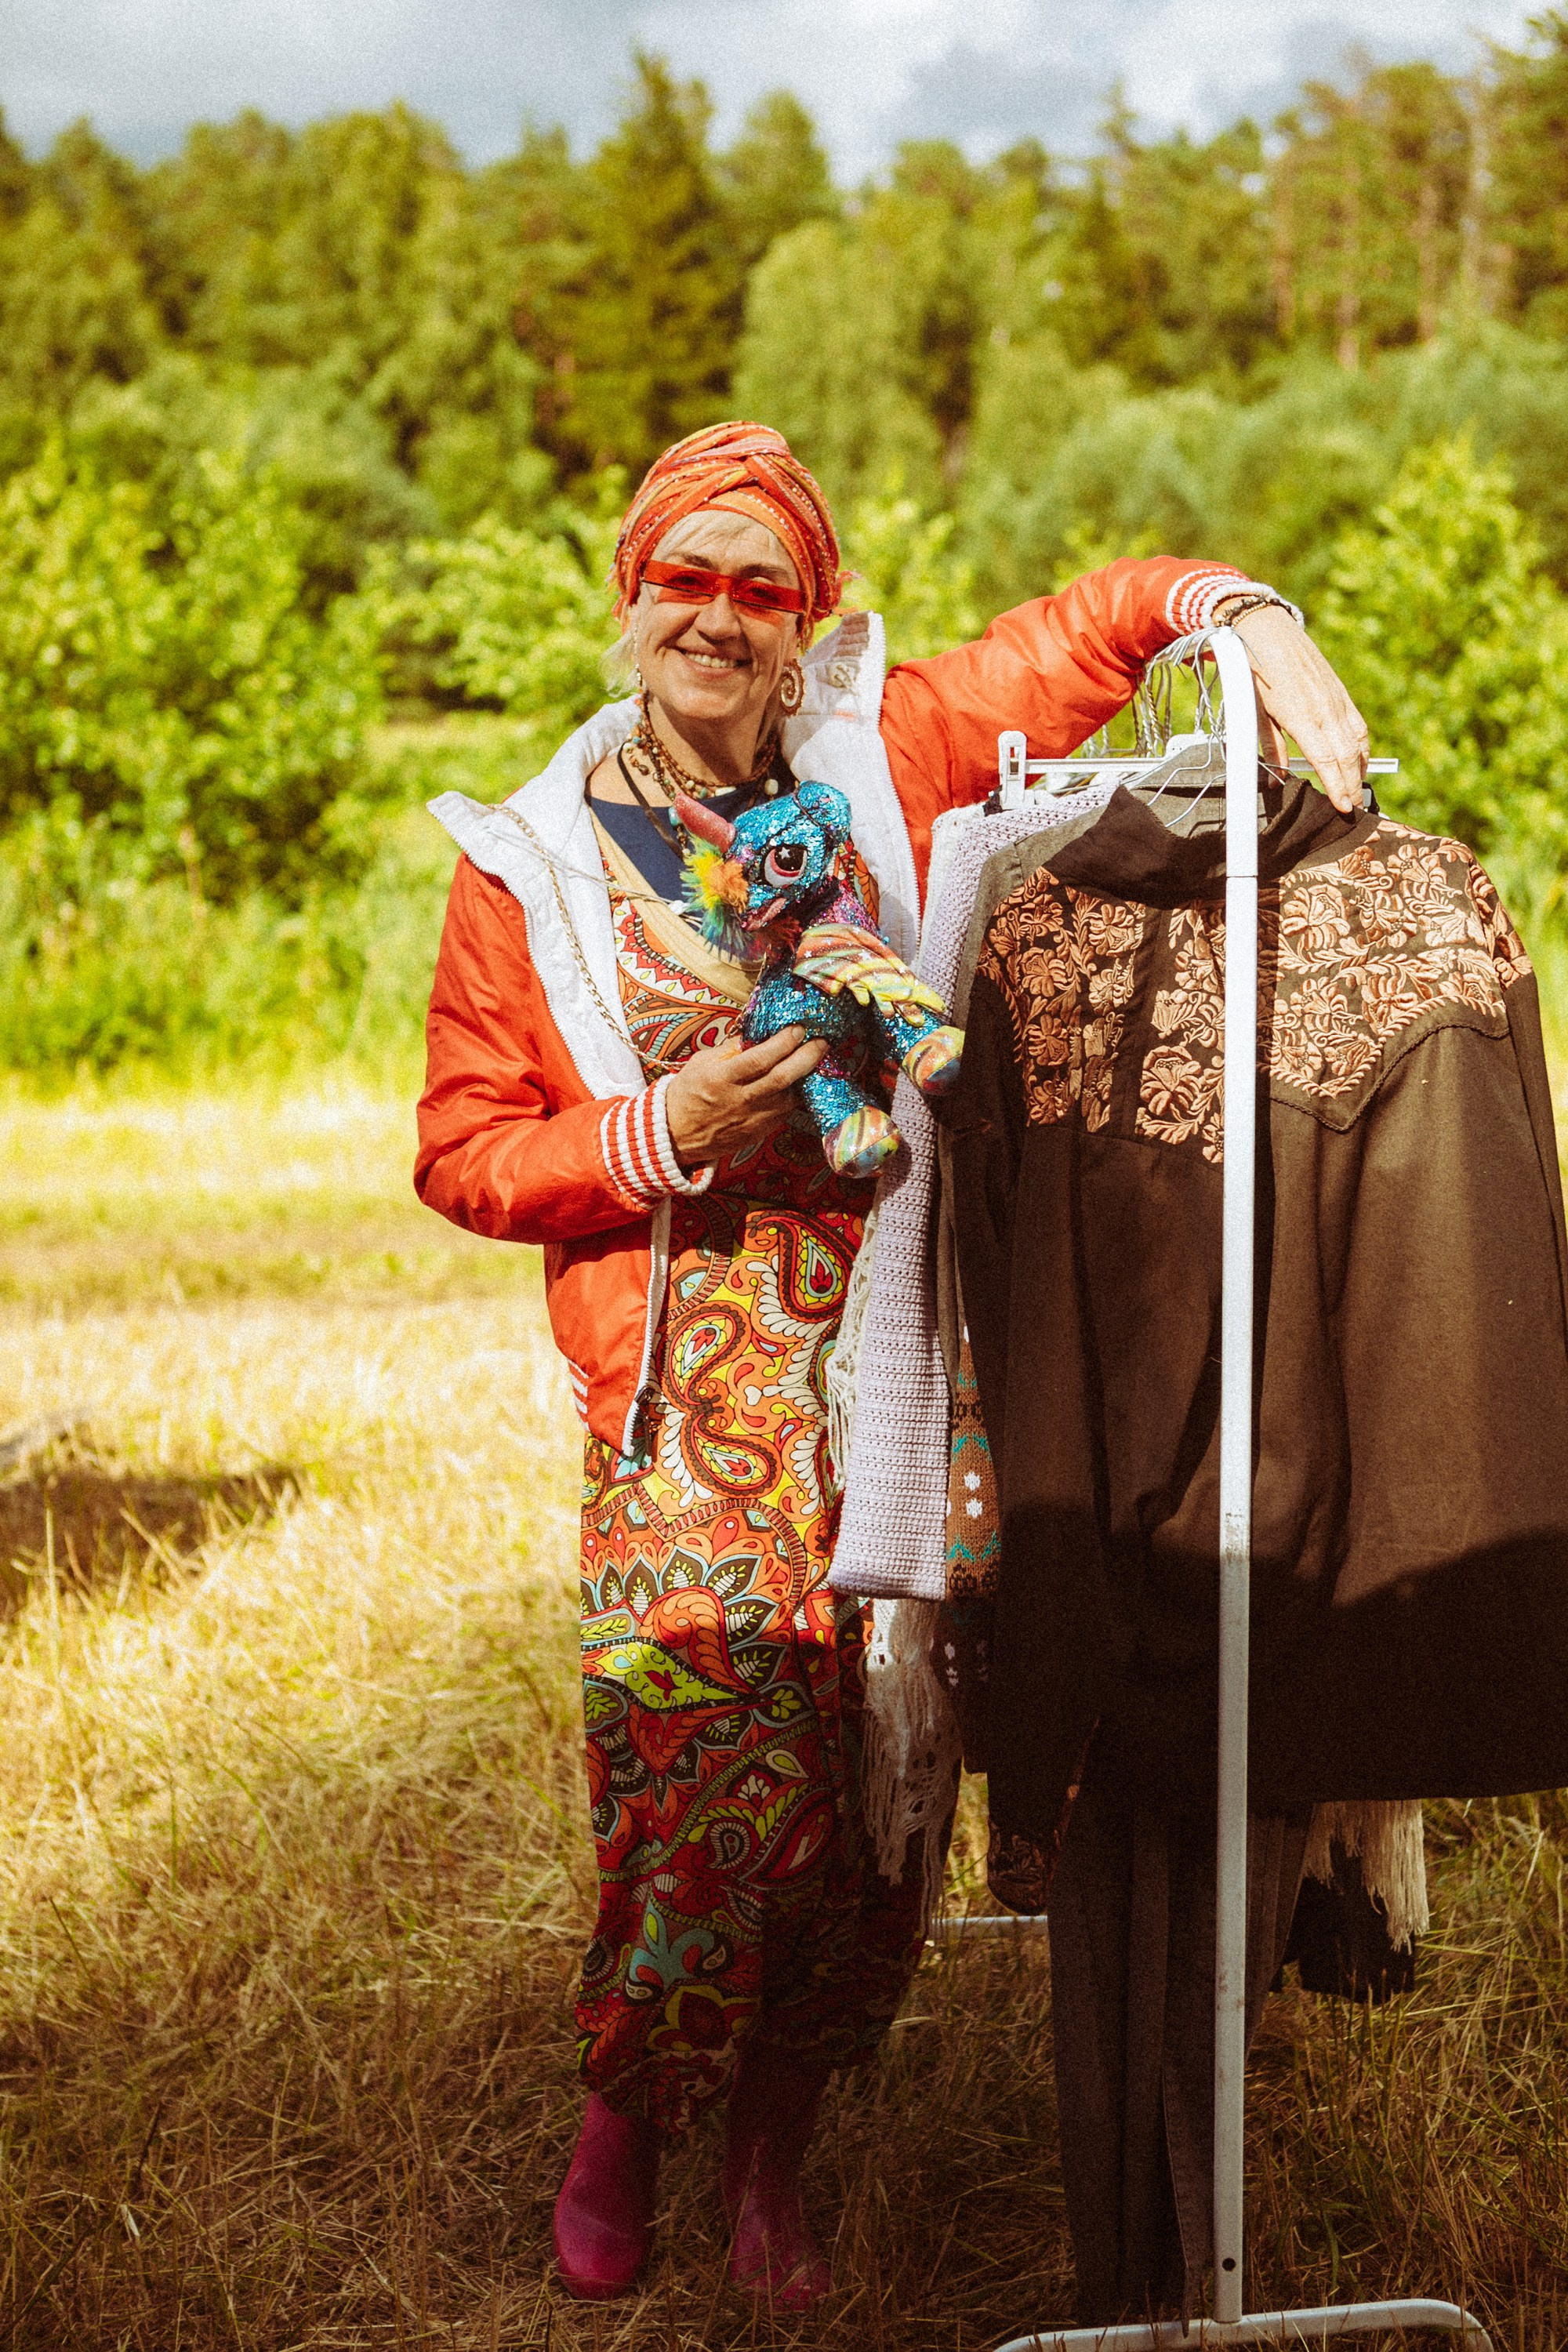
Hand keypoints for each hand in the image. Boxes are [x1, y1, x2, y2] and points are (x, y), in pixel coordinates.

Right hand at [664, 1027, 826, 1165]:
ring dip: (806, 1077)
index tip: (798, 1029)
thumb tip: (756, 1032)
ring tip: (816, 1060)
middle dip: (807, 1057)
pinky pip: (785, 1111)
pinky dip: (796, 1095)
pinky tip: (801, 1082)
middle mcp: (740, 1100)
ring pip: (790, 1096)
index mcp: (722, 1079)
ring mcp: (753, 1119)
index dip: (783, 1043)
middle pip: (782, 1078)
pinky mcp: (760, 1131)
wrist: (678, 1134)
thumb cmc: (688, 1093)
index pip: (760, 1059)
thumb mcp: (701, 1063)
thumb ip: (730, 1049)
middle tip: (820, 1043)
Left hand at [1224, 604, 1369, 815]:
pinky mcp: (1340, 692)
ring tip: (1358, 790)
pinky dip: (1362, 746)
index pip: (1327, 761)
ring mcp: (1335, 700)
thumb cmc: (1255, 673)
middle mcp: (1324, 710)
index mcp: (1302, 717)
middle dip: (1353, 785)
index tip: (1344, 808)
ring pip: (1358, 741)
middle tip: (1355, 810)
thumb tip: (1278, 778)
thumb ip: (1270, 747)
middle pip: (1348, 756)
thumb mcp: (1256, 713)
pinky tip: (1360, 760)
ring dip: (1361, 768)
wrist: (1268, 631)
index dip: (1337, 787)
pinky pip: (1357, 724)